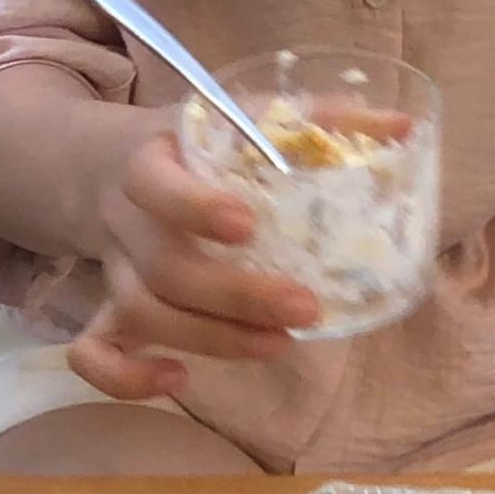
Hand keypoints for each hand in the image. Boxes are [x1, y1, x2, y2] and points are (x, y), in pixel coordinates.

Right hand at [67, 130, 319, 401]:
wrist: (107, 163)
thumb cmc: (194, 142)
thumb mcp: (241, 114)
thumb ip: (318, 117)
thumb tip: (401, 128)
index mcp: (153, 159)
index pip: (155, 184)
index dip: (193, 208)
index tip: (249, 225)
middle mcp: (126, 217)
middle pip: (162, 267)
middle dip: (233, 296)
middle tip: (304, 308)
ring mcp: (112, 266)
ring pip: (139, 312)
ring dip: (208, 338)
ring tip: (279, 344)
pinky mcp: (104, 304)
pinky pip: (92, 350)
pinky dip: (122, 376)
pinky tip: (178, 379)